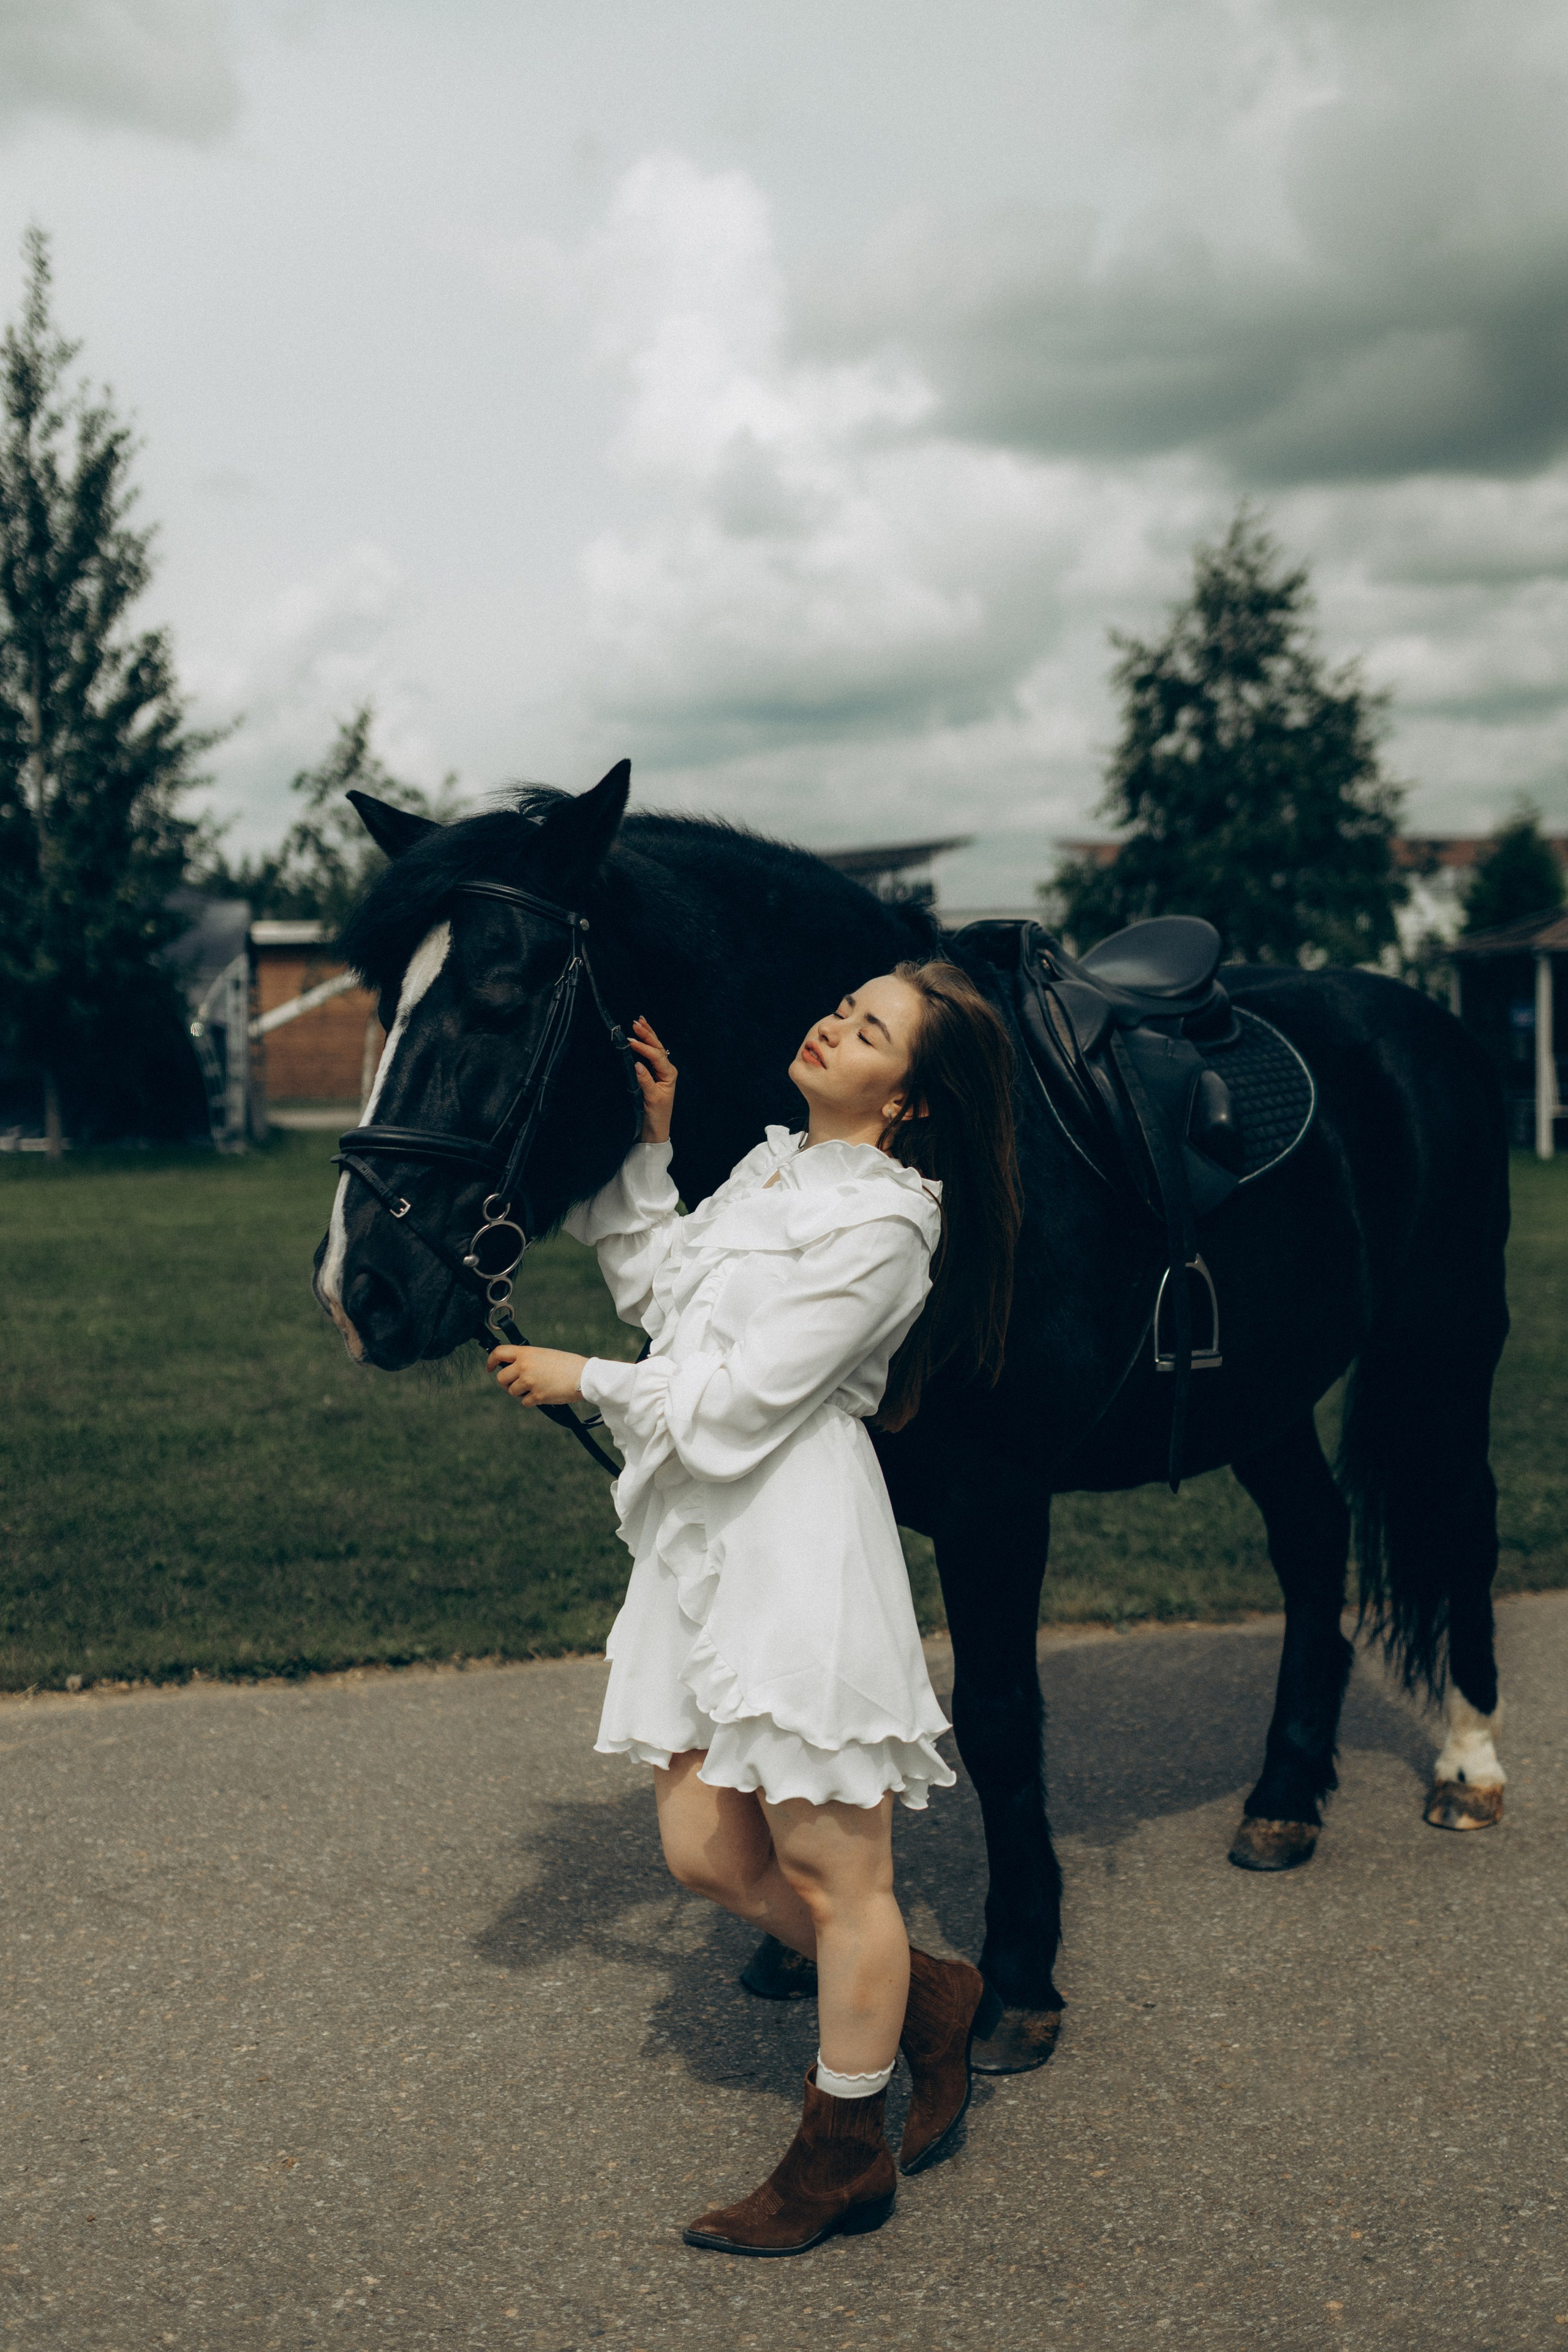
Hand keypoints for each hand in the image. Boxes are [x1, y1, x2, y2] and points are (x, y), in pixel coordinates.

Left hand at [487, 1344, 588, 1406]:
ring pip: (512, 1391)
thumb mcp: (544, 1355)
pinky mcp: (537, 1396)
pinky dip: (531, 1401)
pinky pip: (524, 1402)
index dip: (490, 1361)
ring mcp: (530, 1382)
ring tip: (535, 1387)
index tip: (490, 1368)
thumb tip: (514, 1368)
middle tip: (516, 1383)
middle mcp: (525, 1366)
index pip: (499, 1352)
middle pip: (501, 1378)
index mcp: (526, 1353)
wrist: (584, 1376)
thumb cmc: (567, 1364)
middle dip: (506, 1383)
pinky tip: (543, 1394)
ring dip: (520, 1392)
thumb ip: (527, 1359)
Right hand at [628, 1014, 676, 1143]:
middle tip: (635, 1022)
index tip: (631, 1041)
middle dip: (647, 1034)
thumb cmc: (656, 1117)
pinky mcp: (653, 1075)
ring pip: (655, 1049)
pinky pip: (650, 1055)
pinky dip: (645, 1044)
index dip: (644, 1048)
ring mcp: (661, 1072)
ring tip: (640, 1021)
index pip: (656, 1056)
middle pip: (657, 1048)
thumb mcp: (651, 1099)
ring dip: (647, 1035)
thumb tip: (637, 1064)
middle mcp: (667, 1070)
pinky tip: (641, 1036)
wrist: (655, 1130)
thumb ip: (645, 1081)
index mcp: (669, 1075)